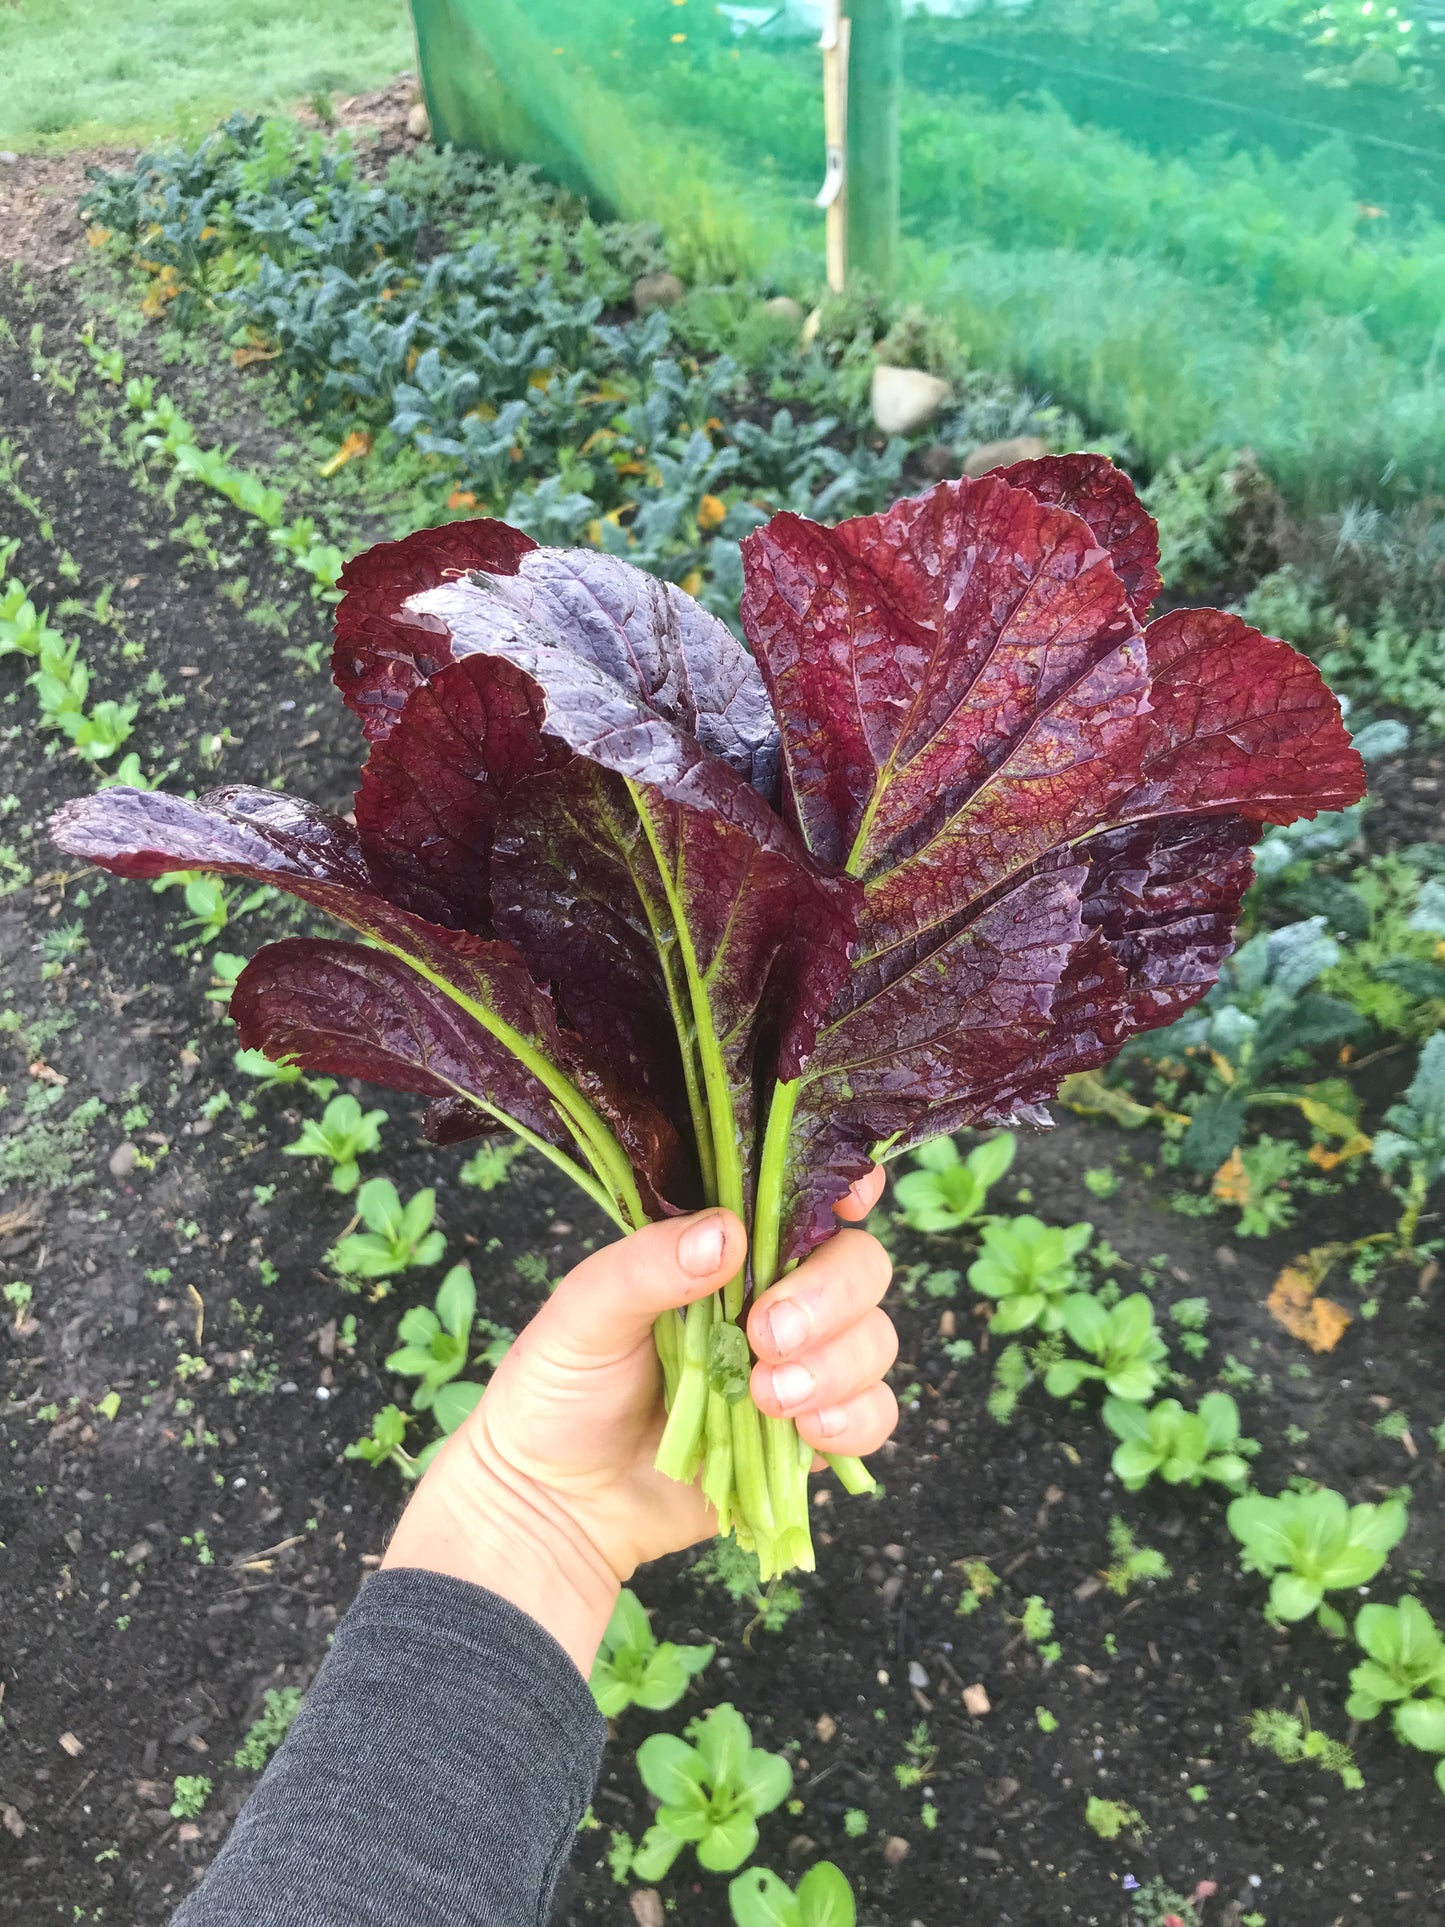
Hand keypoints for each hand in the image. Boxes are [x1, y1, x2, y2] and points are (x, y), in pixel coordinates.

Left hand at [381, 1173, 895, 1673]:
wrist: (555, 1504)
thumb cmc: (559, 1388)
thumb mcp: (585, 1313)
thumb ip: (648, 1265)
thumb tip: (727, 1232)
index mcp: (723, 1248)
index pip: (803, 1200)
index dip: (842, 1189)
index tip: (850, 1201)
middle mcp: (774, 1297)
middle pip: (859, 1267)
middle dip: (830, 1296)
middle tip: (766, 1334)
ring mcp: (799, 1366)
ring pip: (874, 1340)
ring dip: (837, 1363)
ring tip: (768, 1397)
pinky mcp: (809, 1435)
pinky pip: (873, 1415)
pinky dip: (857, 1417)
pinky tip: (812, 1430)